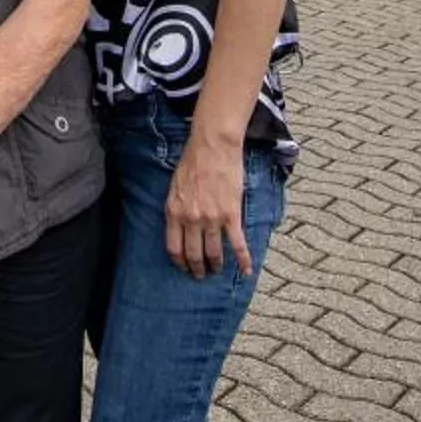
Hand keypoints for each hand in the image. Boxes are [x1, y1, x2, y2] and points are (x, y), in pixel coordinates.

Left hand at [164, 131, 251, 279]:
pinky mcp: (231, 215)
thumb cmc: (192, 162)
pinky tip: (246, 271)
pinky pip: (238, 244)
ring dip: (216, 265)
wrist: (212, 146)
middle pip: (193, 254)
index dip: (180, 262)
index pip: (174, 247)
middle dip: (198, 268)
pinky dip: (243, 260)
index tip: (184, 268)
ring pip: (214, 252)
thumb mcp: (174, 186)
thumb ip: (176, 208)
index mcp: (174, 212)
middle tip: (202, 275)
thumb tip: (177, 225)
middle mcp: (191, 219)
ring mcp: (212, 219)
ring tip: (217, 270)